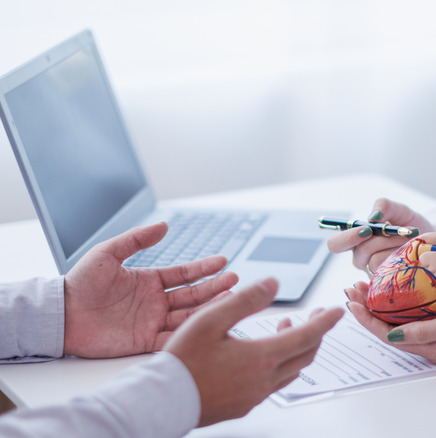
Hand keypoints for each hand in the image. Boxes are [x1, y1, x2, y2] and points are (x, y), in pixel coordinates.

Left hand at [63, 222, 238, 357]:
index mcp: (150, 280)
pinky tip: (208, 327)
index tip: (223, 261)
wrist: (60, 316)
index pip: (184, 274)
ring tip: (230, 300)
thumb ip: (136, 240)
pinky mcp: (145, 342)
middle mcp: (156, 301)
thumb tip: (164, 225)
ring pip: (188, 316)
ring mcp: (152, 322)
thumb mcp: (107, 254)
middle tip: (235, 281)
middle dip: (215, 287)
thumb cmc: (80, 283)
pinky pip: (173, 339)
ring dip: (209, 309)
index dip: (204, 268)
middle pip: (193, 294)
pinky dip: (191, 335)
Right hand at [164, 277, 343, 426]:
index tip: (338, 311)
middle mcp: (264, 380)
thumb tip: (274, 282)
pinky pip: (275, 384)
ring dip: (297, 348)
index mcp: (261, 357)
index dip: (325, 322)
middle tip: (317, 316)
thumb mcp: (210, 320)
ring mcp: (255, 395)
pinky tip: (264, 354)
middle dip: (316, 333)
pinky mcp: (245, 405)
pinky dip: (281, 364)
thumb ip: (245, 300)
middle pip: (305, 355)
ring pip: (291, 370)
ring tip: (286, 328)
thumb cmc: (182, 361)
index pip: (307, 336)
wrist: (162, 401)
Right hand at [326, 198, 435, 274]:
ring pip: (377, 262)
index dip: (347, 238)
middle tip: (403, 231)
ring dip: (397, 248)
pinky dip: (404, 260)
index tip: (367, 230)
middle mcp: (360, 258)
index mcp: (355, 239)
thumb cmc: (409, 223)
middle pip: (361, 253)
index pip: (335, 244)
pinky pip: (390, 273)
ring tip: (411, 240)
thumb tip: (373, 218)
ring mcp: (372, 272)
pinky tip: (412, 254)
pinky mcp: (386, 283)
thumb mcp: (398, 209)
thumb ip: (383, 206)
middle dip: (384, 240)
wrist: (429, 240)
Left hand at [345, 281, 435, 363]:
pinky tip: (389, 286)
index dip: (367, 319)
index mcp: (430, 349)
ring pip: (397, 317)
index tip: (353, 301)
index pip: (388, 335)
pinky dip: (396, 297)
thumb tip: (391, 335)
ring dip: (378, 302)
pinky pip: (410, 309)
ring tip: (362, 286)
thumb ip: (424, 331)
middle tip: (352, 289)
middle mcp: (428, 341)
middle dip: (367, 308)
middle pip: (388, 326)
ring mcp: (433, 329)